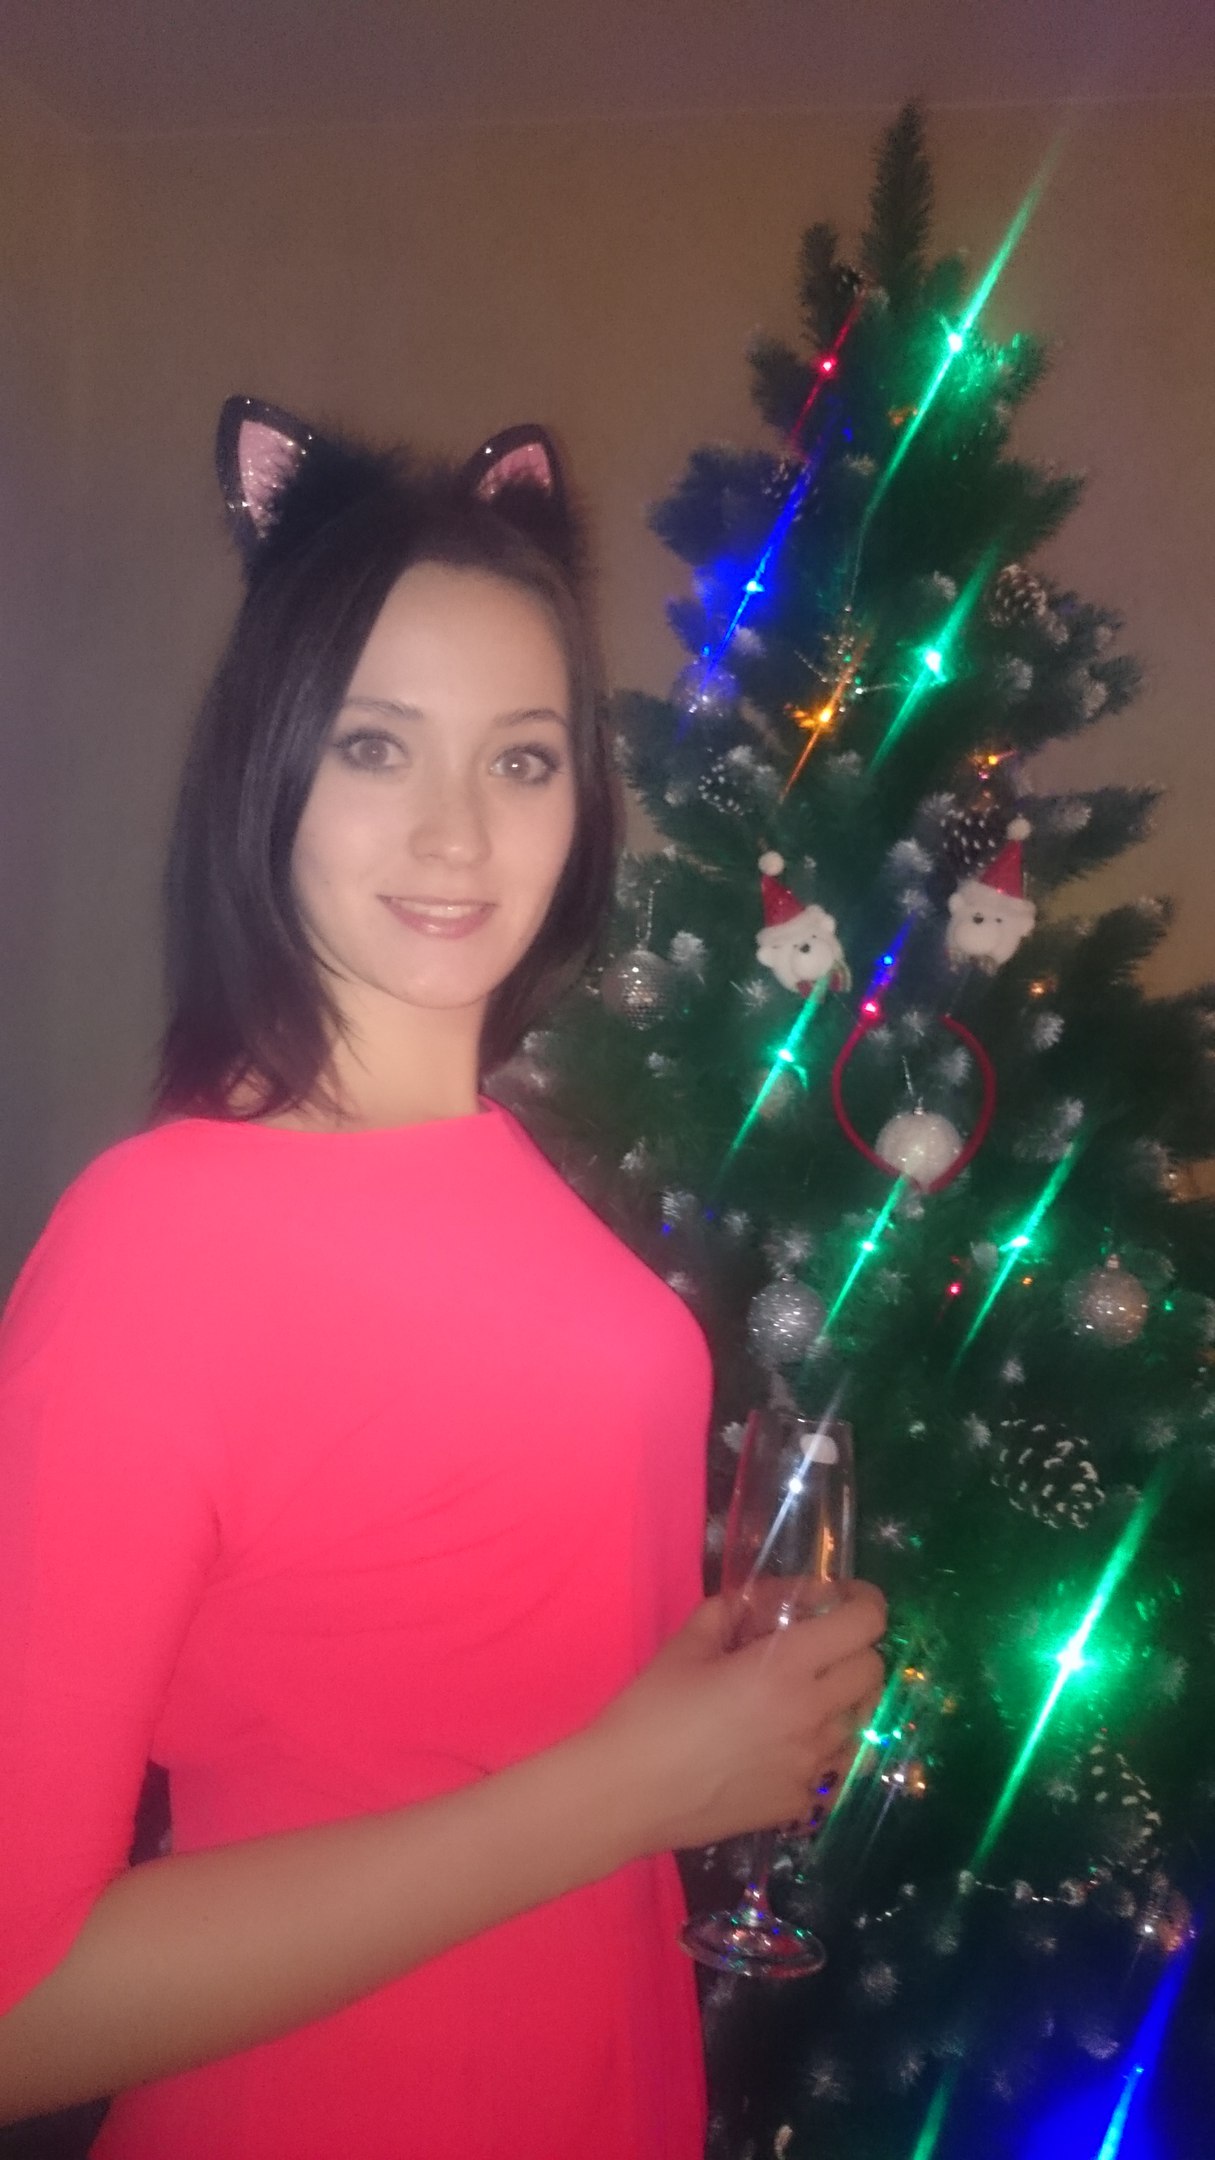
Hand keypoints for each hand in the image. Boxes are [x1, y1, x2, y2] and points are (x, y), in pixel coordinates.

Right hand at [585, 1581, 885, 1857]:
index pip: (864, 1623)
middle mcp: (812, 1715)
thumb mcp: (686, 1645)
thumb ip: (728, 1614)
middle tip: (822, 1645)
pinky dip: (827, 1746)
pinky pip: (836, 1766)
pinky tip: (790, 1744)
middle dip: (856, 1648)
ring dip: (844, 1698)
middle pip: (874, 1670)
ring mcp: (812, 1766)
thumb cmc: (649, 1712)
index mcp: (786, 1667)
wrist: (626, 1795)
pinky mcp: (799, 1803)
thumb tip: (752, 1607)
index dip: (865, 1601)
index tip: (846, 1598)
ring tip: (806, 1695)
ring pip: (862, 1720)